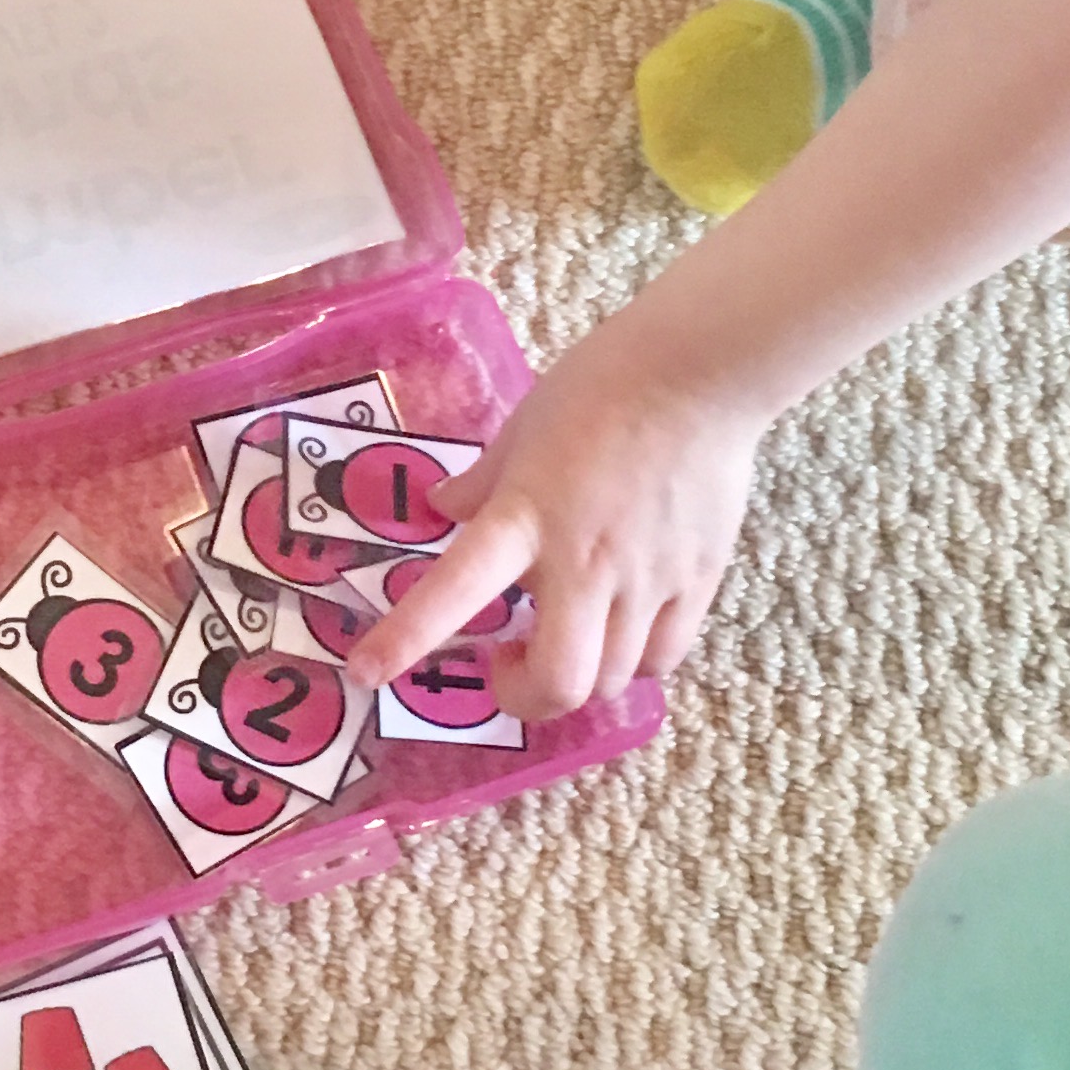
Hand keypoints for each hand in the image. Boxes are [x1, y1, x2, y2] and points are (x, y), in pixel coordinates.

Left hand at [340, 307, 763, 721]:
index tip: (367, 673)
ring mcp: (646, 580)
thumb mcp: (521, 427)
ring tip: (570, 639)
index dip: (407, 639)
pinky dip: (636, 661)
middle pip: (560, 683)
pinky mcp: (698, 581)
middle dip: (524, 697)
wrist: (701, 371)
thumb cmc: (602, 387)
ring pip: (613, 681)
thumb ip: (481, 482)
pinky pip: (664, 656)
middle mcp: (584, 564)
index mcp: (525, 517)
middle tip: (510, 666)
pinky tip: (624, 631)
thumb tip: (445, 507)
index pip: (456, 591)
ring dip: (580, 676)